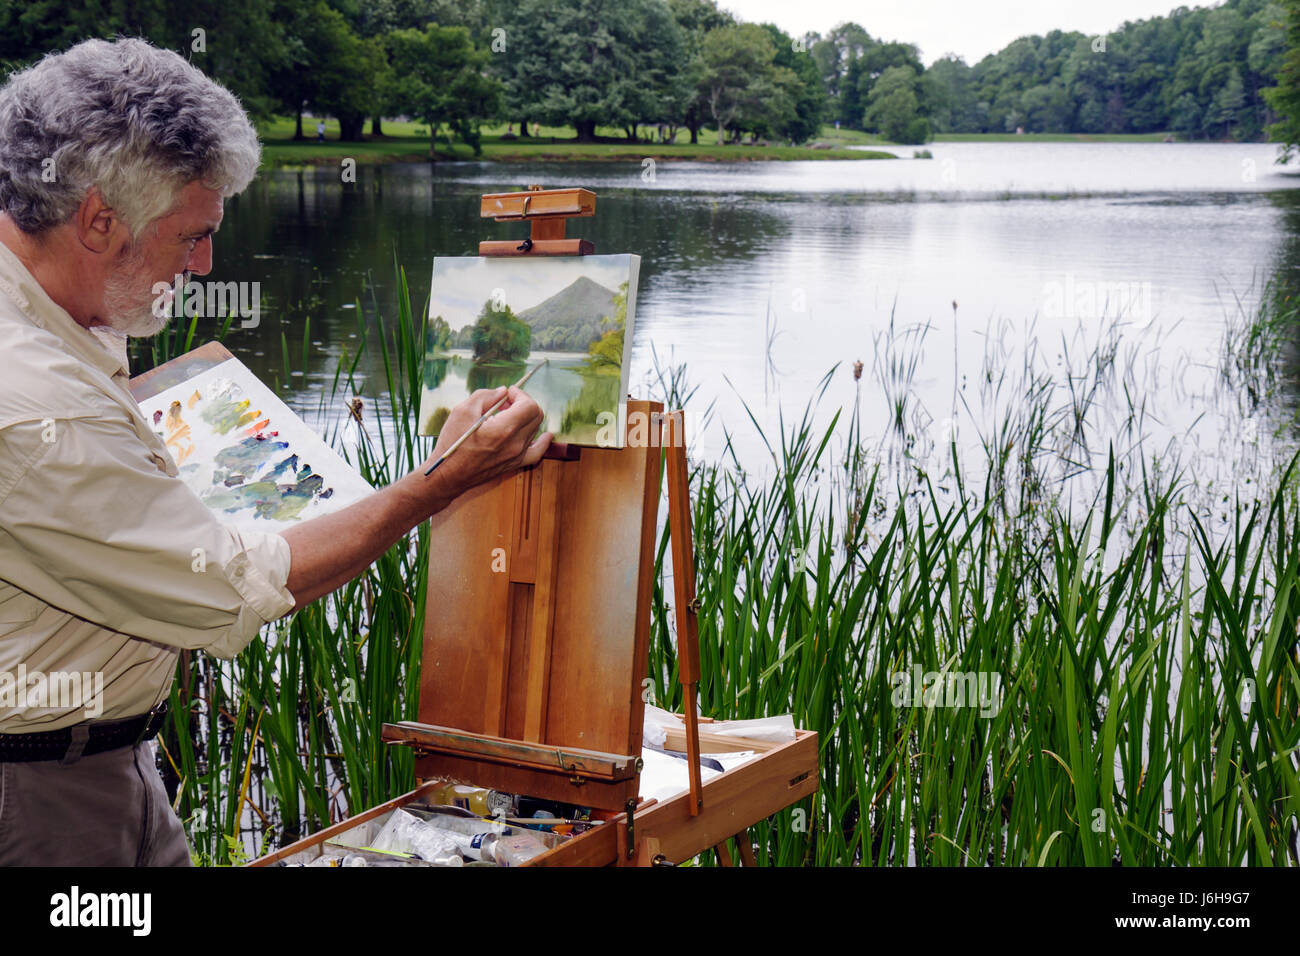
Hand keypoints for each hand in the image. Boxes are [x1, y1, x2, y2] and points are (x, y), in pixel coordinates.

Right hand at [420, 386, 551, 500]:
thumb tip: (502, 392)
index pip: (529, 405)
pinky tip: (546, 435)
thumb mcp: (462, 411)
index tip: (508, 393)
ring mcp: (517, 455)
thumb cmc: (452, 444)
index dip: (520, 394)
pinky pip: (537, 452)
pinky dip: (542, 441)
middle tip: (506, 402)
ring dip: (525, 417)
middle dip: (523, 403)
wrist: (447, 475)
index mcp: (504, 429)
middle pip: (536, 415)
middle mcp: (516, 443)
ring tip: (506, 416)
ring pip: (535, 429)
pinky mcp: (514, 464)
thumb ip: (485, 396)